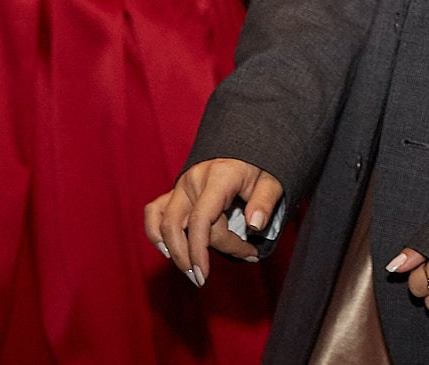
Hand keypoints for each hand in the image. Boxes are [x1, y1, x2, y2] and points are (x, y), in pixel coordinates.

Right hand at [143, 158, 283, 288]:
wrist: (248, 151)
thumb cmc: (261, 168)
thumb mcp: (274, 180)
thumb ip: (265, 201)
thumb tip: (255, 226)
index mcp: (219, 177)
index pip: (200, 219)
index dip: (200, 250)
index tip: (206, 275)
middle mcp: (194, 180)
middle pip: (177, 226)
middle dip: (188, 257)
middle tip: (203, 279)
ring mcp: (181, 185)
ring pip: (163, 223)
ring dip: (173, 251)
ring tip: (191, 270)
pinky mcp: (175, 191)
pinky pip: (154, 212)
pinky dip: (156, 233)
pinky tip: (169, 251)